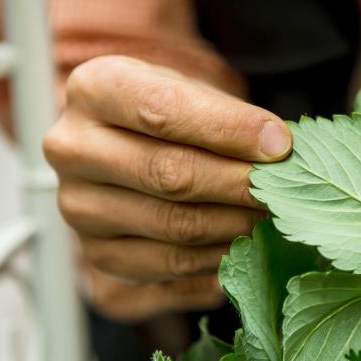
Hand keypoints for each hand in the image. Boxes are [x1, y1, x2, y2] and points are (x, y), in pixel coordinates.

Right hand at [44, 56, 291, 320]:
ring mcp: (80, 212)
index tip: (280, 145)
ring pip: (175, 228)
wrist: (133, 150)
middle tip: (287, 192)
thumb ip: (232, 119)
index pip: (162, 112)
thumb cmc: (174, 117)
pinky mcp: (99, 260)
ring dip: (237, 227)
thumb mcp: (198, 95)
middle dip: (240, 186)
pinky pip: (172, 269)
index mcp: (94, 91)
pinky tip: (251, 250)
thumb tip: (280, 152)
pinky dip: (220, 262)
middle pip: (170, 176)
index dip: (230, 131)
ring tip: (276, 219)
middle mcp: (73, 151)